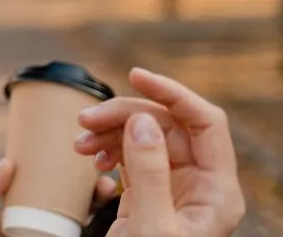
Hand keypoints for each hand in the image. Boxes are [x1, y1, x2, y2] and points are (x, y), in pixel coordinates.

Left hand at [0, 158, 116, 236]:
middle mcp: (46, 218)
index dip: (71, 169)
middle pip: (77, 197)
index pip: (52, 181)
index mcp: (26, 202)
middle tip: (103, 177)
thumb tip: (7, 163)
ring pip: (87, 215)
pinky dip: (103, 226)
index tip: (84, 156)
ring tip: (106, 190)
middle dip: (95, 185)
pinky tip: (110, 217)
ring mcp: (55, 233)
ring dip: (102, 201)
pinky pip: (87, 234)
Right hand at [73, 67, 245, 236]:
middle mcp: (201, 185)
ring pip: (146, 136)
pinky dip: (108, 149)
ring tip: (79, 141)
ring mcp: (176, 189)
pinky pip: (132, 156)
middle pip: (168, 125)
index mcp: (218, 191)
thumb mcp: (150, 227)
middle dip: (125, 114)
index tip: (135, 75)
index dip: (173, 92)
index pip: (205, 122)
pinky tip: (90, 157)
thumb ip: (150, 172)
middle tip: (84, 121)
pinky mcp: (151, 195)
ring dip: (110, 131)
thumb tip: (144, 120)